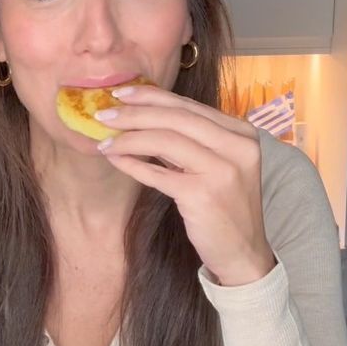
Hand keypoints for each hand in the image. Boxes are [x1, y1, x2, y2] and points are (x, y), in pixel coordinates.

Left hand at [95, 84, 276, 286]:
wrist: (243, 252)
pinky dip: (132, 164)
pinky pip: (158, 173)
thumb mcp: (217, 165)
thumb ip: (191, 140)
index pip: (189, 106)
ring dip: (128, 138)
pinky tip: (115, 159)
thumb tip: (144, 116)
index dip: (151, 96)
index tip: (121, 92)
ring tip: (104, 140)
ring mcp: (222, 170)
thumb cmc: (225, 208)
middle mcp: (237, 147)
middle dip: (134, 113)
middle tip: (103, 114)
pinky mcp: (203, 195)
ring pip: (165, 140)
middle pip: (176, 118)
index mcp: (242, 133)